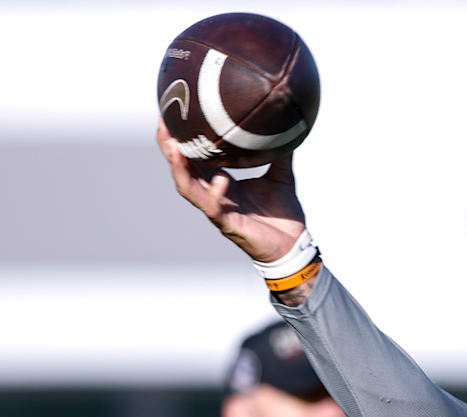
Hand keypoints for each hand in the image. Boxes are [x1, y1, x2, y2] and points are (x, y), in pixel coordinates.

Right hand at [155, 118, 306, 262]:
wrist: (293, 245)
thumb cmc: (282, 214)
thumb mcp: (282, 177)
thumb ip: (281, 155)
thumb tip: (287, 126)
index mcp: (221, 181)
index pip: (194, 157)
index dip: (181, 137)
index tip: (174, 112)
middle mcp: (213, 194)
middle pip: (181, 168)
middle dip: (169, 147)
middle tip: (163, 123)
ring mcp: (218, 210)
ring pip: (188, 188)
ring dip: (179, 168)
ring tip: (175, 148)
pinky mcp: (228, 224)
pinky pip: (214, 209)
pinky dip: (214, 193)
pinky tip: (220, 179)